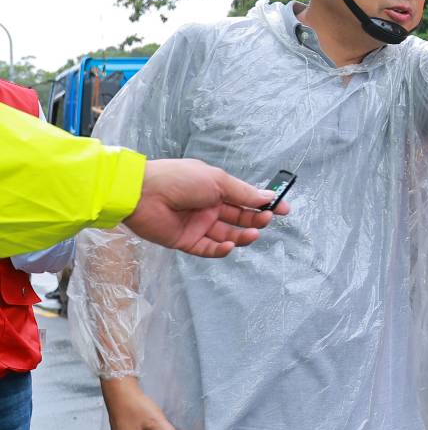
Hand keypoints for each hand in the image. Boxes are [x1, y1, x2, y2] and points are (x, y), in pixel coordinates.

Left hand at [127, 159, 287, 257]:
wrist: (143, 193)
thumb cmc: (180, 179)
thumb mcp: (217, 181)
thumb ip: (243, 193)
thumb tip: (268, 196)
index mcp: (216, 189)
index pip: (245, 199)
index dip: (263, 204)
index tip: (283, 209)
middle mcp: (209, 207)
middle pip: (239, 218)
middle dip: (255, 219)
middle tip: (266, 220)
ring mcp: (197, 225)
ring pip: (227, 235)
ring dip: (242, 236)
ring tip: (253, 234)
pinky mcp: (186, 241)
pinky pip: (208, 249)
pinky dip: (221, 249)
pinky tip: (230, 245)